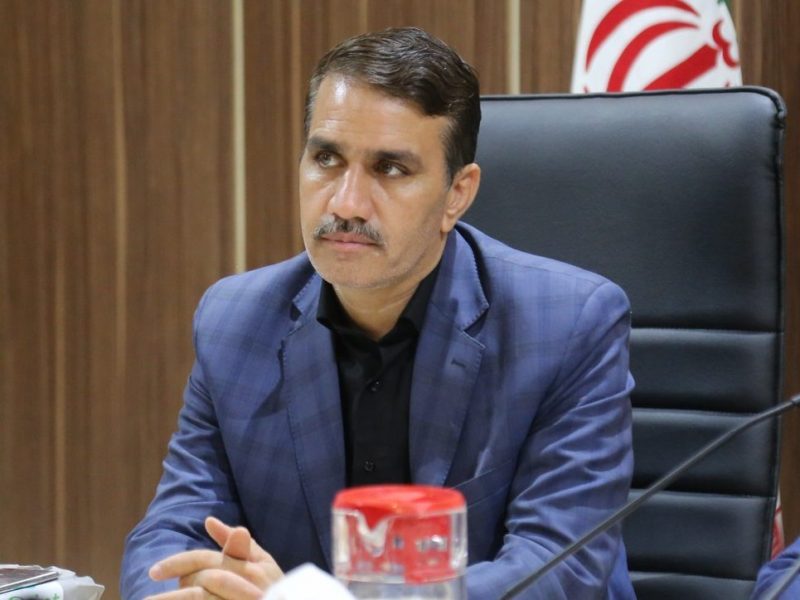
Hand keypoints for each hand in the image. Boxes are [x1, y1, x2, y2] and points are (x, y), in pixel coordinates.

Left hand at [145, 516, 282, 598]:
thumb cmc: (276, 590)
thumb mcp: (264, 564)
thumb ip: (239, 544)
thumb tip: (209, 520)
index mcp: (249, 566)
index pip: (205, 559)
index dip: (176, 563)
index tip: (153, 572)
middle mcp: (245, 584)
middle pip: (198, 581)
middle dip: (178, 589)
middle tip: (161, 597)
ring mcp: (241, 599)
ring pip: (198, 597)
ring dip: (173, 599)